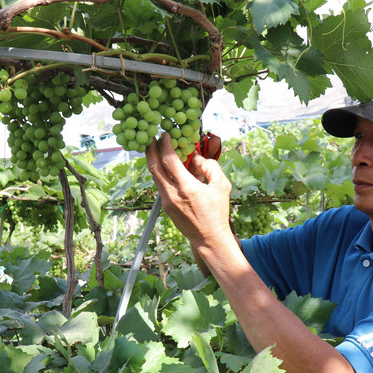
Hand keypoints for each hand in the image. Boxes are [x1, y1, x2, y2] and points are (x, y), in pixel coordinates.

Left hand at [145, 133, 232, 249]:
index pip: (169, 160)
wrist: (209, 238)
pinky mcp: (166, 207)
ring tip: (154, 149)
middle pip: (154, 167)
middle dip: (150, 150)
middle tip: (150, 137)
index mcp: (187, 187)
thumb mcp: (222, 186)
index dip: (165, 145)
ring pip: (155, 177)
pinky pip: (160, 186)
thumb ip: (210, 167)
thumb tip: (196, 157)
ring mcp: (167, 201)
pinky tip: (164, 167)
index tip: (165, 134)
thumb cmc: (218, 212)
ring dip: (153, 161)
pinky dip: (160, 173)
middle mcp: (173, 194)